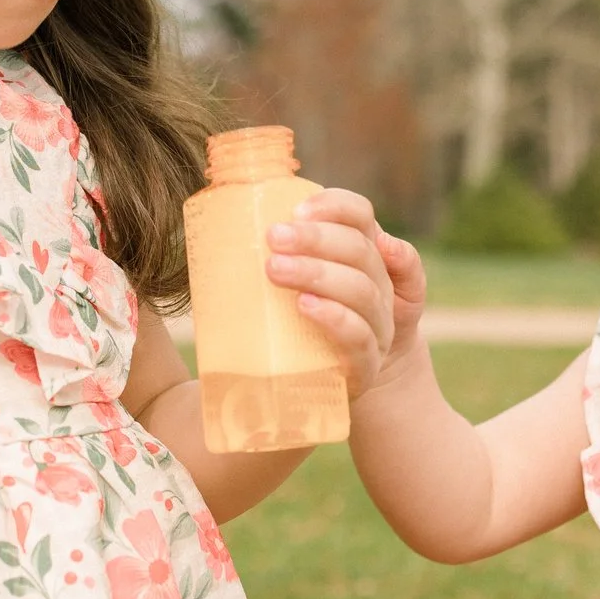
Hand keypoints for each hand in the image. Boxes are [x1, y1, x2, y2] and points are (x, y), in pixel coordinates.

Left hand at [266, 190, 424, 395]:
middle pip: (360, 250)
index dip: (334, 206)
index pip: (360, 215)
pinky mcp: (366, 366)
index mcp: (357, 256)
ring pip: (361, 290)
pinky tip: (304, 305)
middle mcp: (376, 286)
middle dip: (315, 239)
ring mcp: (377, 327)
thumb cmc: (282, 326)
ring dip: (317, 273)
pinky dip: (333, 317)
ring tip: (275, 269)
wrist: (299, 392)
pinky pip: (360, 338)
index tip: (296, 209)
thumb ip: (269, 251)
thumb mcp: (279, 283)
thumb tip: (222, 213)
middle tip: (273, 237)